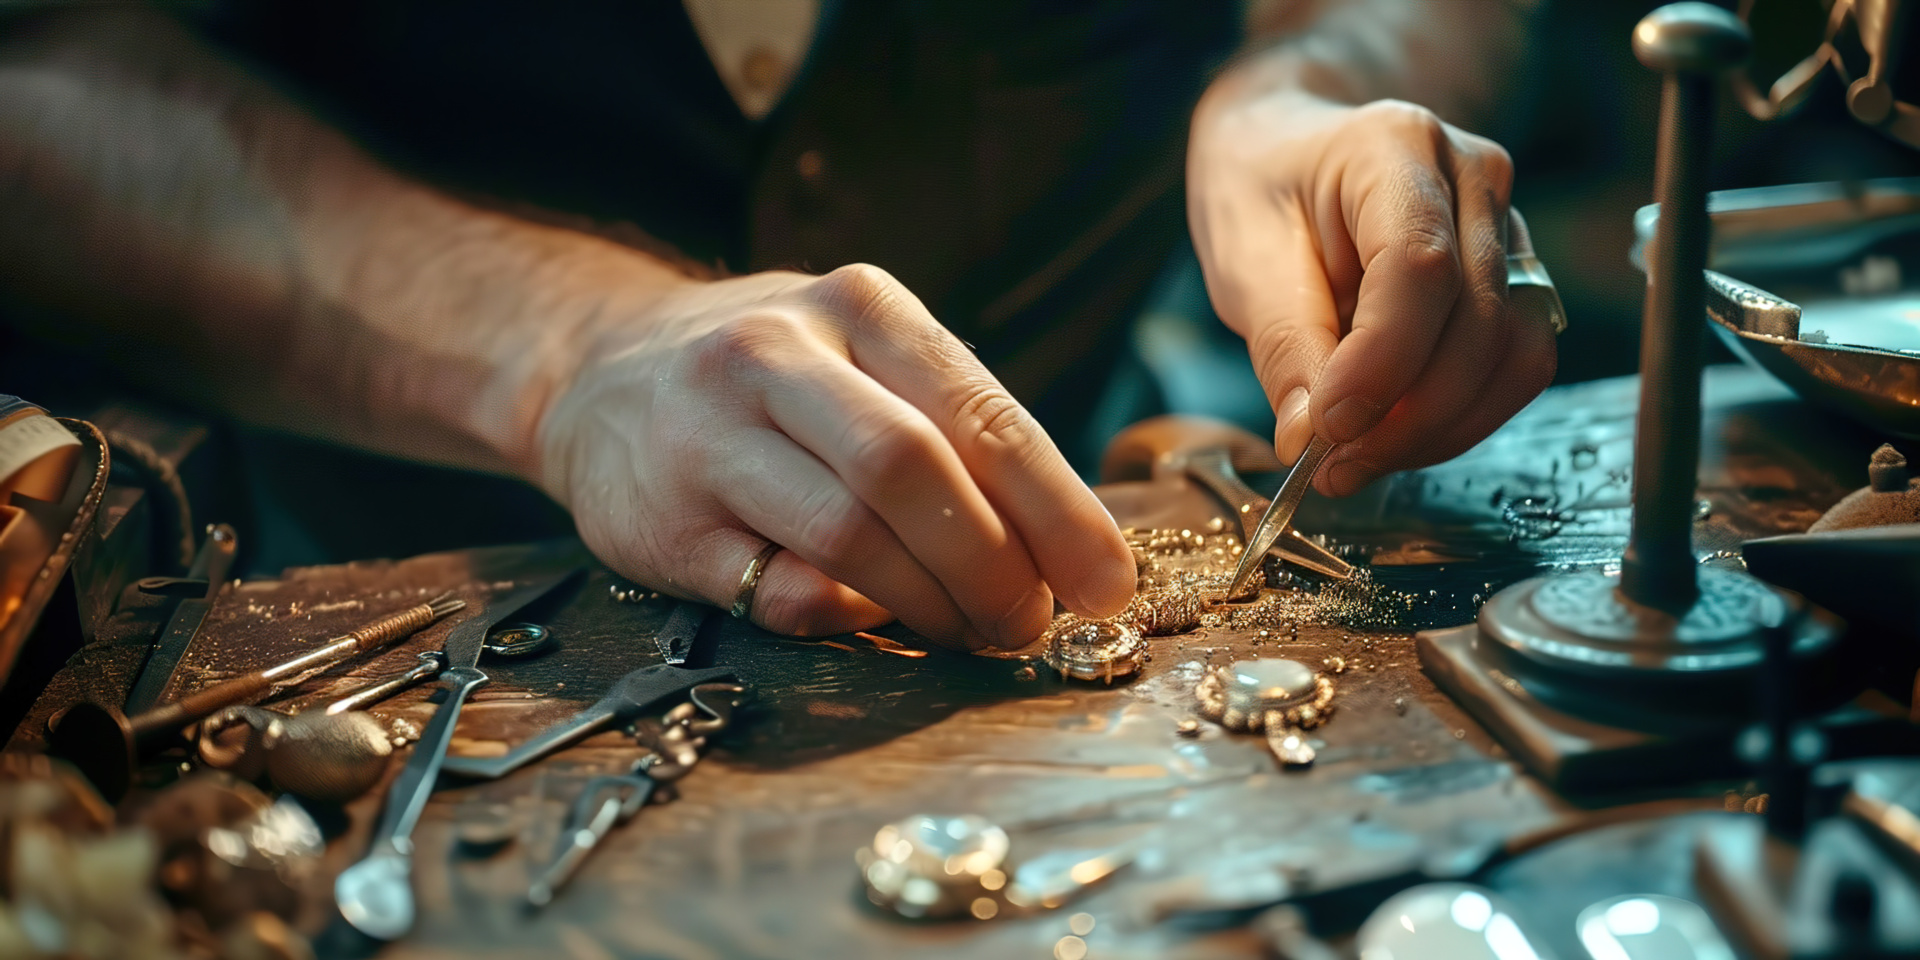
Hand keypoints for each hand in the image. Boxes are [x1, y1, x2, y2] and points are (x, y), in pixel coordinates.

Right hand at [534, 264, 1135, 648]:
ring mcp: (705, 437)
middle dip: (993, 566)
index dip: (1057, 511)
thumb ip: (957, 428)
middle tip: (1029, 624)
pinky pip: (778, 592)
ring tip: (969, 632)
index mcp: (859, 307)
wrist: (599, 371)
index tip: (1106, 582)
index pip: (980, 414)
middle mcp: (773, 355)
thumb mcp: (867, 355)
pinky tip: (868, 615)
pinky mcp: (658, 522)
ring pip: (848, 538)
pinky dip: (844, 617)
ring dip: (930, 605)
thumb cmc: (778, 376)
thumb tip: (1069, 549)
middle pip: (912, 472)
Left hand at [1187, 88, 1556, 494]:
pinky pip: (1510, 364)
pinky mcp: (1512, 276)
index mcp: (1395, 147)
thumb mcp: (1242, 257)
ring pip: (1512, 353)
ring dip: (1440, 428)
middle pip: (1478, 321)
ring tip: (1358, 460)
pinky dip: (1458, 417)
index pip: (1420, 266)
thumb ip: (1283, 344)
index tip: (1327, 428)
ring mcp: (1505, 226)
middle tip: (1332, 467)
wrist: (1286, 147)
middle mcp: (1472, 178)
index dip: (1381, 362)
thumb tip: (1311, 438)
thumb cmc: (1260, 186)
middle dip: (1408, 417)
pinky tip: (1393, 434)